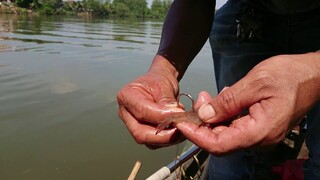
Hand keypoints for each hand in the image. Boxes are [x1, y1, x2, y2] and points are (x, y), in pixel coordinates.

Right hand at [117, 55, 183, 148]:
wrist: (159, 81)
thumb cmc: (159, 80)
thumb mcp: (164, 85)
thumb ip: (167, 102)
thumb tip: (174, 116)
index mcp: (126, 97)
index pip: (143, 112)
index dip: (162, 116)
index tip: (180, 114)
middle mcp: (125, 113)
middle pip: (140, 133)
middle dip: (163, 135)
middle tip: (181, 127)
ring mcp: (132, 125)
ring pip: (148, 141)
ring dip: (168, 138)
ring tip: (181, 126)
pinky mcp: (142, 132)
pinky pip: (154, 143)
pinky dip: (168, 139)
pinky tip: (177, 129)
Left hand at [176, 52, 319, 154]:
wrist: (313, 75)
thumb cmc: (290, 76)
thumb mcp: (255, 83)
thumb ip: (227, 101)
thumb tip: (203, 115)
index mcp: (259, 131)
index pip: (218, 144)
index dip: (196, 135)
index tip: (181, 123)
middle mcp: (259, 138)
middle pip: (220, 140)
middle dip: (202, 122)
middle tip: (198, 99)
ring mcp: (259, 134)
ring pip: (226, 133)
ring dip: (212, 117)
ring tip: (208, 96)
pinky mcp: (259, 127)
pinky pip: (235, 126)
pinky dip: (224, 114)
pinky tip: (223, 98)